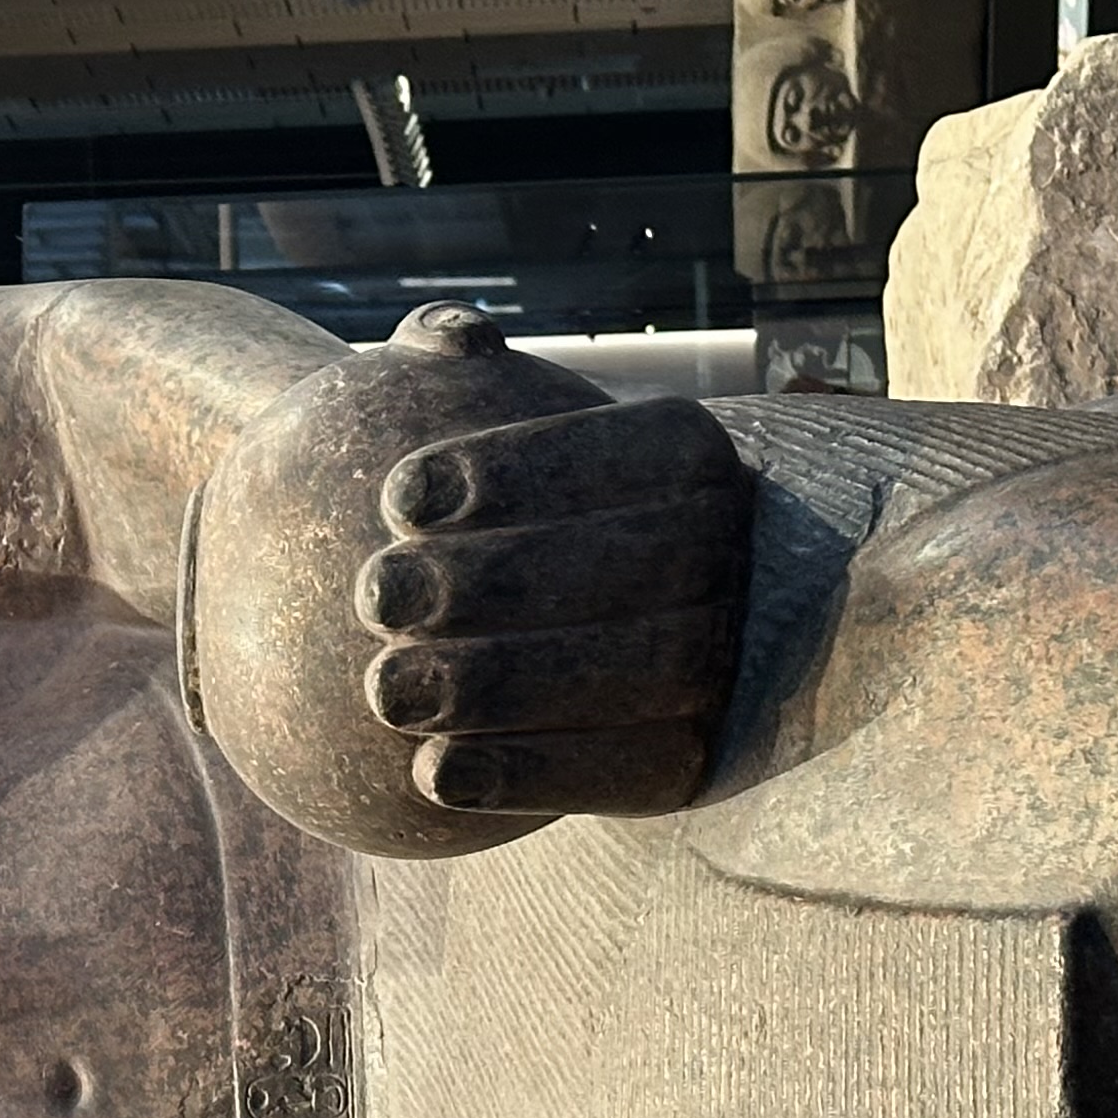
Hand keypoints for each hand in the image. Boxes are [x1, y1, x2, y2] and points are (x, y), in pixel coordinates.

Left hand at [356, 396, 752, 818]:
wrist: (518, 616)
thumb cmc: (479, 496)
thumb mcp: (472, 415)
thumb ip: (455, 362)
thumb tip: (450, 338)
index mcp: (698, 454)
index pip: (625, 452)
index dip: (517, 472)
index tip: (394, 497)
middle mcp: (742, 553)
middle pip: (636, 566)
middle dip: (498, 583)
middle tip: (375, 595)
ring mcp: (735, 662)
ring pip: (638, 673)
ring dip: (503, 687)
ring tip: (383, 690)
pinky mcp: (698, 759)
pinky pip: (628, 775)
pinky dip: (531, 776)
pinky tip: (430, 779)